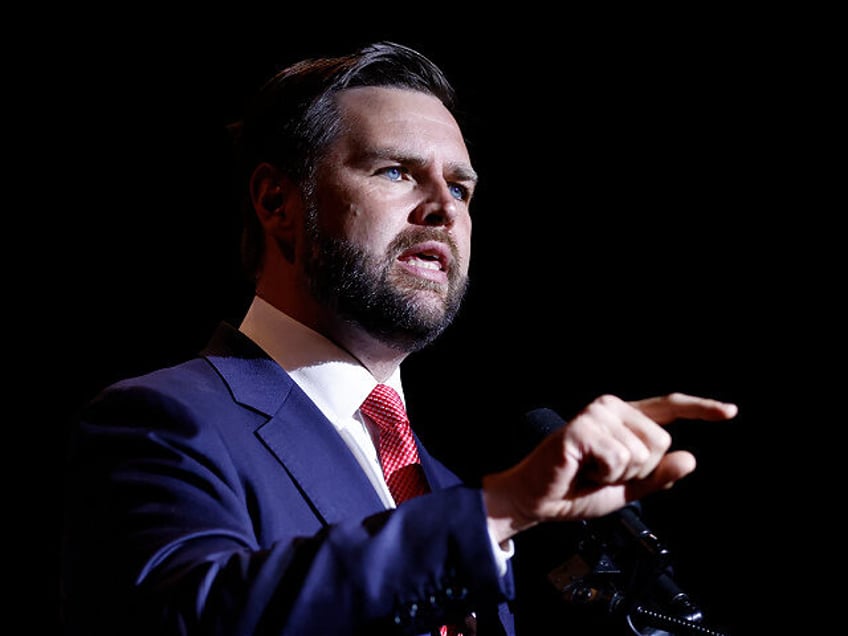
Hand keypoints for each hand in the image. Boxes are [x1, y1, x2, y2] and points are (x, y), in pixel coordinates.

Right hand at [482, 392, 737, 543]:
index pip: (668, 409)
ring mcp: (596, 415)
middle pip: (661, 442)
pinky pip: (619, 458)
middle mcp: (611, 408)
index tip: (730, 412)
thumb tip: (690, 459)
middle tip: (604, 474)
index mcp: (623, 419)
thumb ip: (658, 476)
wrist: (538, 501)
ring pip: (641, 452)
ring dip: (618, 474)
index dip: (700, 409)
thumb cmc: (576, 491)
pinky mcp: (582, 428)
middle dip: (639, 470)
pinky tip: (582, 470)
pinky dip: (604, 474)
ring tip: (590, 472)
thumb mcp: (627, 488)